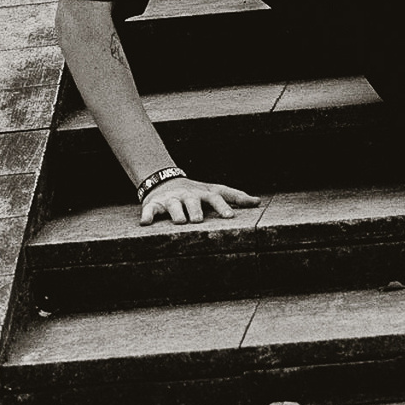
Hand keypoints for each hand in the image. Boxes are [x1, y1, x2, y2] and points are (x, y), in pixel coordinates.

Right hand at [139, 177, 259, 225]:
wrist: (165, 181)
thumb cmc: (196, 191)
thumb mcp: (215, 190)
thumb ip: (235, 196)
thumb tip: (258, 201)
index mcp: (204, 193)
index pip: (217, 197)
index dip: (223, 206)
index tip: (230, 216)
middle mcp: (189, 195)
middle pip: (193, 201)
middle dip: (196, 210)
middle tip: (199, 220)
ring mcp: (172, 199)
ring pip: (174, 206)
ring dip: (177, 213)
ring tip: (180, 222)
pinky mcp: (155, 204)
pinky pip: (150, 210)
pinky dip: (147, 216)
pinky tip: (145, 223)